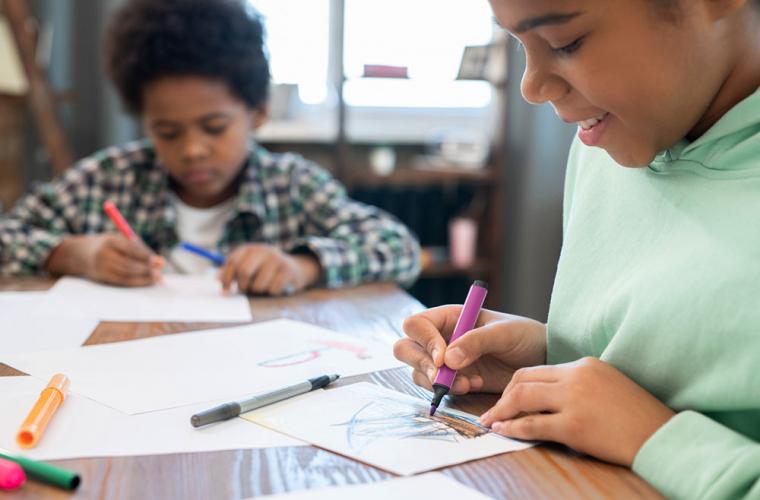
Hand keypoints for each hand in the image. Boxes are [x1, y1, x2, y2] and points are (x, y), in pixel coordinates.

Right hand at [45, 234, 163, 286]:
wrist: (79, 254)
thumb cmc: (107, 245)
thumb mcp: (119, 240)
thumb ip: (138, 248)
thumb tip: (159, 261)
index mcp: (110, 240)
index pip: (131, 249)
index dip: (146, 256)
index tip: (159, 260)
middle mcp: (104, 255)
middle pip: (129, 264)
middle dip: (147, 269)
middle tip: (160, 272)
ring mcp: (101, 268)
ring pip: (126, 276)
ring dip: (144, 278)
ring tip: (157, 278)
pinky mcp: (101, 278)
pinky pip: (121, 282)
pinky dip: (136, 283)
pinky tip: (146, 282)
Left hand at [219, 244, 320, 295]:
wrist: (296, 269)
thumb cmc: (266, 271)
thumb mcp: (249, 267)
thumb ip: (232, 272)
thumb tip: (217, 278)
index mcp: (250, 249)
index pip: (232, 262)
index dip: (226, 279)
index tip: (225, 292)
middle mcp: (263, 250)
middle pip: (244, 271)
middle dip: (243, 286)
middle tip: (246, 291)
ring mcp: (276, 259)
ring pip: (258, 284)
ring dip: (258, 291)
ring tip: (263, 288)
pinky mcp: (287, 270)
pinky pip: (272, 289)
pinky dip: (271, 293)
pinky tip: (276, 287)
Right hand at [394, 306, 546, 394]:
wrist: (542, 360)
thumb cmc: (525, 336)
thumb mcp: (505, 333)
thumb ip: (476, 341)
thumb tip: (448, 359)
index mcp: (450, 318)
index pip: (417, 325)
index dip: (424, 341)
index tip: (443, 358)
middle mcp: (441, 338)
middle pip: (406, 348)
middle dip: (420, 363)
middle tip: (442, 377)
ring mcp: (445, 361)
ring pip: (417, 371)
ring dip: (436, 381)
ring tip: (468, 384)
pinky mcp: (454, 381)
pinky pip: (435, 388)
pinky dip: (449, 391)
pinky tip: (474, 386)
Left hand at [480, 357, 674, 466]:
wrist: (662, 436)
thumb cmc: (636, 416)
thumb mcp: (607, 385)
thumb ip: (578, 384)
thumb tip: (548, 396)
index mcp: (584, 364)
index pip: (538, 369)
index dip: (516, 384)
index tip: (506, 397)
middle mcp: (577, 376)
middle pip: (524, 378)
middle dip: (503, 395)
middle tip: (491, 410)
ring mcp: (574, 399)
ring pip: (522, 397)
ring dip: (501, 410)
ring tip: (490, 421)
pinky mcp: (574, 424)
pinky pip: (532, 424)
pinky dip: (513, 427)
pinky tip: (503, 431)